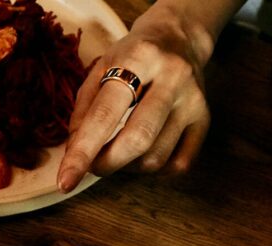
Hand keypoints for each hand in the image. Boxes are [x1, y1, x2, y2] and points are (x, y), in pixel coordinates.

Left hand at [57, 4, 219, 191]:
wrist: (179, 38)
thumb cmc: (131, 57)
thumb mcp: (101, 68)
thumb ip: (83, 110)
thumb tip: (76, 154)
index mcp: (139, 58)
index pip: (105, 114)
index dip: (83, 152)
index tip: (66, 181)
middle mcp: (172, 76)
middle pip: (138, 139)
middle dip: (107, 163)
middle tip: (94, 165)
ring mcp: (193, 99)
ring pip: (156, 157)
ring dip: (128, 166)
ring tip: (119, 150)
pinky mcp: (205, 119)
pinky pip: (178, 164)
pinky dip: (155, 170)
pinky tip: (144, 154)